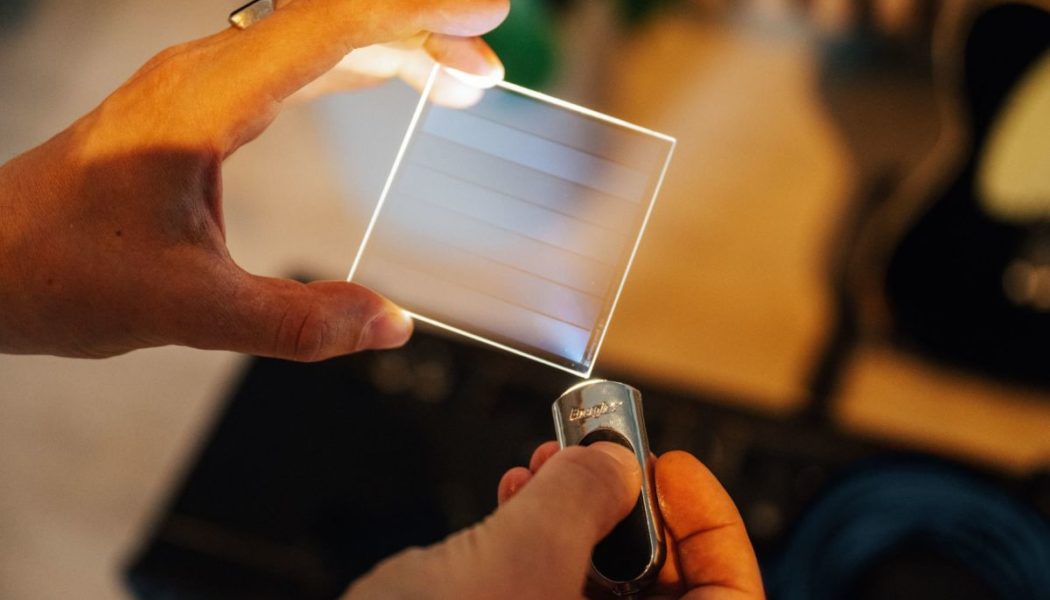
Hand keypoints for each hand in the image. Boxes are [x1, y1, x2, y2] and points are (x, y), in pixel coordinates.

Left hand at [0, 0, 507, 358]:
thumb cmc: (63, 274)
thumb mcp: (187, 311)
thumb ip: (294, 321)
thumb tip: (392, 323)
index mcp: (203, 103)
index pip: (328, 30)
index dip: (413, 16)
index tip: (483, 17)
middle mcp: (202, 75)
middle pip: (331, 20)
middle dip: (418, 31)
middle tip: (486, 69)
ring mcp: (198, 85)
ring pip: (313, 36)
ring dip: (390, 46)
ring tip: (458, 78)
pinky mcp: (198, 107)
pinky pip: (292, 61)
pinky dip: (352, 64)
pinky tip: (384, 79)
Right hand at [342, 443, 764, 598]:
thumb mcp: (520, 564)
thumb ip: (585, 497)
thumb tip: (617, 461)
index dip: (712, 530)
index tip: (673, 471)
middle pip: (662, 588)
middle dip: (630, 507)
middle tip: (603, 455)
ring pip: (600, 588)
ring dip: (578, 514)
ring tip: (545, 466)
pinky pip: (552, 593)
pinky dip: (540, 540)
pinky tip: (515, 499)